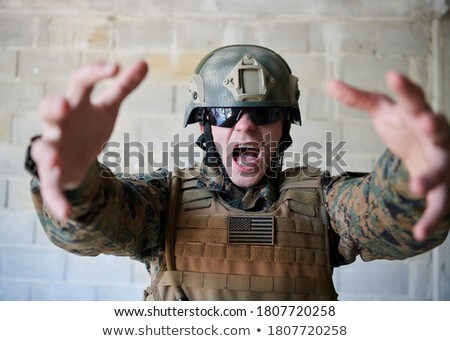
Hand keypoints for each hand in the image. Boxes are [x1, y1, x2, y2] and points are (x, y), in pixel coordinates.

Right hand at [31, 60, 148, 220]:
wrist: (75, 157)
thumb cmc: (89, 126)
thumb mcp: (107, 107)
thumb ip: (123, 87)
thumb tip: (144, 63)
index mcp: (76, 104)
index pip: (80, 82)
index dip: (94, 73)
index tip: (115, 67)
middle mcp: (60, 123)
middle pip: (50, 110)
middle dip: (53, 107)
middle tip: (61, 105)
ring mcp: (54, 148)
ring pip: (44, 148)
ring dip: (47, 153)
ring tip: (54, 159)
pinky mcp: (54, 174)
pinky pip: (51, 187)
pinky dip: (57, 201)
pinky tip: (67, 214)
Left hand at [327, 71, 449, 240]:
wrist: (427, 150)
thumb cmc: (404, 125)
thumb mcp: (382, 111)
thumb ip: (358, 98)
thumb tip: (329, 83)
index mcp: (418, 113)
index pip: (413, 97)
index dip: (406, 88)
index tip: (394, 75)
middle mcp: (435, 134)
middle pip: (437, 129)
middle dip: (433, 126)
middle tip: (427, 122)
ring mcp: (441, 159)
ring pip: (441, 168)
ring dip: (431, 176)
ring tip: (416, 186)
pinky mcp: (442, 184)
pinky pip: (439, 202)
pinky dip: (431, 218)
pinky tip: (419, 233)